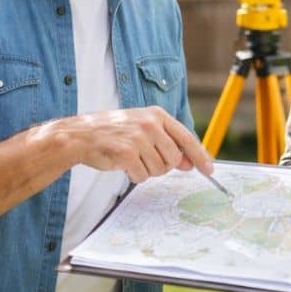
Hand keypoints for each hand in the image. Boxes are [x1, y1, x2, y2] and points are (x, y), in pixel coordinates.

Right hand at [53, 106, 213, 181]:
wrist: (81, 135)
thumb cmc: (113, 132)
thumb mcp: (143, 130)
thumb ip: (167, 143)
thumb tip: (189, 162)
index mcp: (157, 115)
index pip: (187, 138)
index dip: (200, 156)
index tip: (209, 170)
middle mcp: (150, 124)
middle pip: (174, 159)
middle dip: (163, 166)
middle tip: (145, 160)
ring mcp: (139, 138)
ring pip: (159, 170)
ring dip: (146, 170)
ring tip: (131, 158)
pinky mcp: (127, 153)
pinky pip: (142, 176)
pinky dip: (134, 175)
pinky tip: (122, 164)